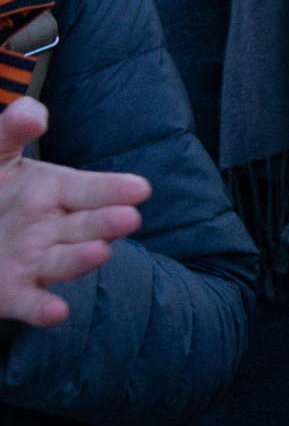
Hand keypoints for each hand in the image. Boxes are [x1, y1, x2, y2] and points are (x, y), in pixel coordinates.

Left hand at [0, 98, 149, 326]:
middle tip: (128, 218)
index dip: (114, 190)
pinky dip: (44, 310)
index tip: (139, 188)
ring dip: (84, 260)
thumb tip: (33, 112)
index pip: (91, 190)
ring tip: (100, 252)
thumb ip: (12, 130)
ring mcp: (36, 261)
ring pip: (66, 262)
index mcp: (56, 192)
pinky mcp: (14, 292)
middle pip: (87, 226)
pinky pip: (32, 302)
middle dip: (108, 223)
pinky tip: (56, 313)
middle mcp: (54, 228)